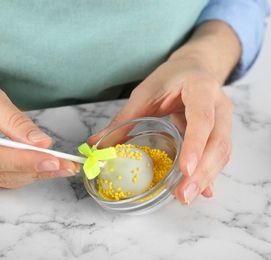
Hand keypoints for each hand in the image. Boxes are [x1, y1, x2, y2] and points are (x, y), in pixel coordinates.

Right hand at [0, 68, 78, 187]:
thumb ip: (14, 121)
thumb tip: (41, 143)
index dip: (22, 161)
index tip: (53, 159)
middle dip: (34, 169)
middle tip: (66, 165)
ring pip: (0, 179)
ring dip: (33, 173)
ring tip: (61, 166)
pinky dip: (23, 171)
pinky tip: (43, 164)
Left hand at [89, 55, 232, 203]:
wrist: (194, 67)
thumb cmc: (170, 77)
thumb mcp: (144, 94)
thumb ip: (124, 119)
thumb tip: (96, 144)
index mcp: (200, 88)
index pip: (202, 118)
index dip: (195, 144)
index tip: (185, 169)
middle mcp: (219, 104)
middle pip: (218, 142)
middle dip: (202, 171)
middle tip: (183, 194)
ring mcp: (224, 119)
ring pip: (222, 152)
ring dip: (206, 177)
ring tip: (186, 196)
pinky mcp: (220, 132)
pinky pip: (218, 155)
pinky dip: (209, 173)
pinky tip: (201, 190)